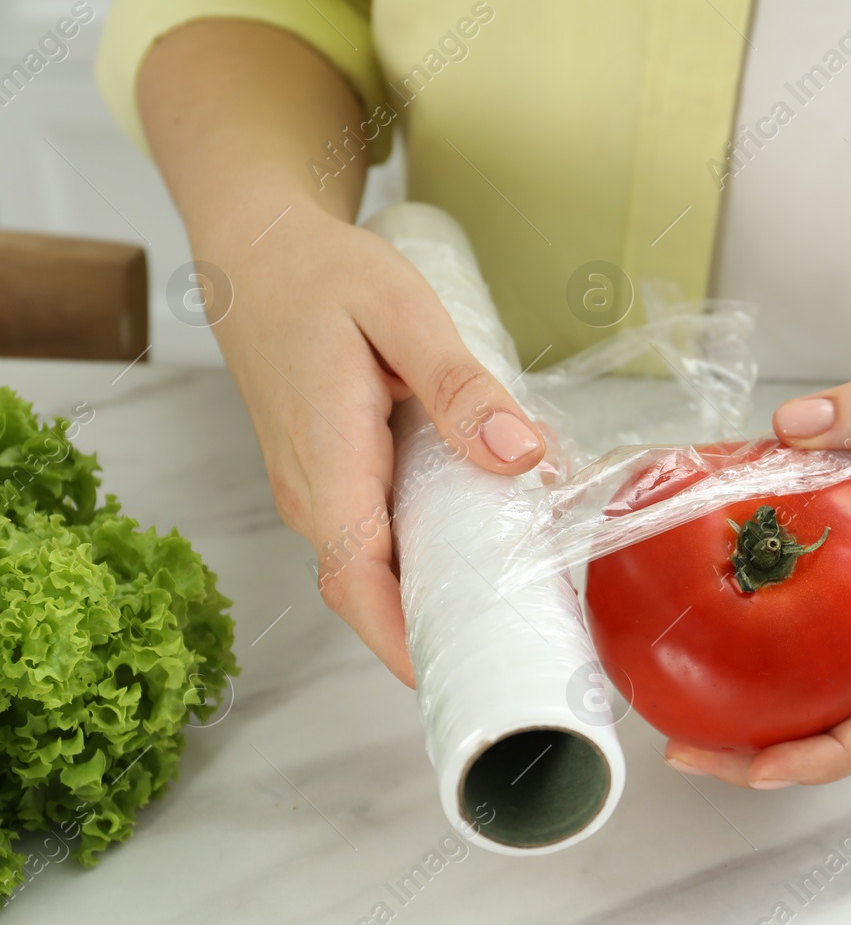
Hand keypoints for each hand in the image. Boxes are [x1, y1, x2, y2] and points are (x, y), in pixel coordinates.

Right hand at [205, 208, 545, 684]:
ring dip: (431, 598)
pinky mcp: (327, 479)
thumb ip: (459, 384)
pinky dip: (420, 559)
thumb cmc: (322, 274)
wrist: (255, 248)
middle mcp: (311, 490)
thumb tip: (517, 454)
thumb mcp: (401, 310)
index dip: (402, 640)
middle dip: (434, 634)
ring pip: (371, 568)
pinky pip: (371, 539)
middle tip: (521, 655)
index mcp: (327, 458)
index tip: (459, 676)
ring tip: (517, 613)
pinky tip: (481, 552)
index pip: (356, 578)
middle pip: (367, 591)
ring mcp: (314, 489)